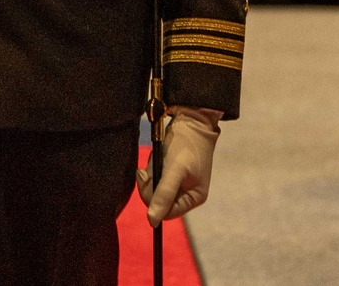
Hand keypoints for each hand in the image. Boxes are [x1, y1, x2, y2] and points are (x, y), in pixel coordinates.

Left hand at [136, 107, 220, 223]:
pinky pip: (157, 174)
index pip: (167, 212)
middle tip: (147, 167)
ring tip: (158, 156)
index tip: (144, 178)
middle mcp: (187, 193)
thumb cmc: (186, 144)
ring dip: (152, 172)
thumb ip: (163, 195)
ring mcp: (180, 181)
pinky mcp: (172, 169)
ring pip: (156, 187)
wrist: (190, 116)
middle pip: (159, 200)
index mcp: (193, 198)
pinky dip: (154, 165)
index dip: (153, 200)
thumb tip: (152, 221)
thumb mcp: (174, 170)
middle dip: (152, 182)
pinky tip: (159, 153)